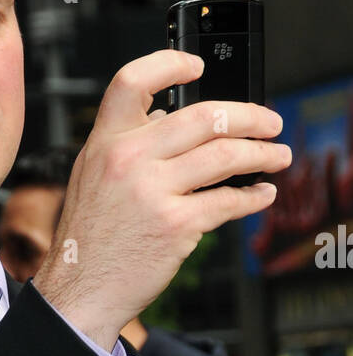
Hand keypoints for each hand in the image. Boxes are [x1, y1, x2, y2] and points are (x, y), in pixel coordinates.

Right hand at [33, 49, 290, 349]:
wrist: (78, 291)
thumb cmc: (87, 239)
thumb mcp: (91, 177)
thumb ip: (126, 144)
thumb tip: (167, 114)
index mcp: (105, 141)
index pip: (133, 81)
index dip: (169, 64)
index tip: (197, 67)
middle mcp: (127, 159)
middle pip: (202, 116)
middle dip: (250, 117)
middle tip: (270, 123)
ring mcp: (152, 191)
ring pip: (225, 154)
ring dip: (263, 154)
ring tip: (278, 156)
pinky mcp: (175, 224)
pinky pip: (227, 201)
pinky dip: (253, 197)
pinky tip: (260, 195)